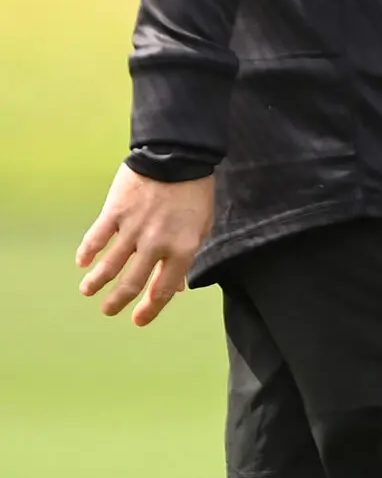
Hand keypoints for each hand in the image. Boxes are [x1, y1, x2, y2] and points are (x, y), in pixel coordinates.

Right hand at [77, 167, 214, 324]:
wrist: (178, 156)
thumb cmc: (194, 193)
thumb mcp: (202, 227)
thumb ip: (187, 256)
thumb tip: (177, 286)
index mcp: (182, 249)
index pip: (164, 289)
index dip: (150, 309)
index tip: (138, 321)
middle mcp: (156, 244)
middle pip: (132, 284)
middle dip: (117, 302)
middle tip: (108, 310)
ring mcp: (133, 229)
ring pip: (109, 266)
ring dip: (96, 283)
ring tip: (88, 291)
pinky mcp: (114, 213)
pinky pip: (95, 239)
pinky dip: (87, 253)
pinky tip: (82, 263)